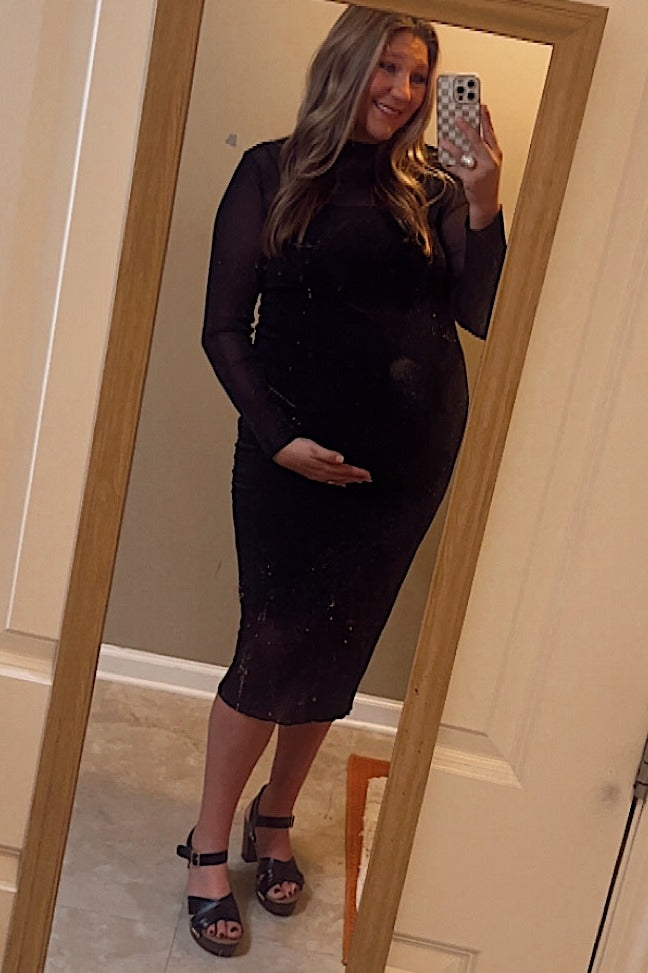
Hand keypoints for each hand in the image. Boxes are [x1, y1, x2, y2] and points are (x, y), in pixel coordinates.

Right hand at [273, 438, 371, 485]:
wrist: (279, 450)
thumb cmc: (296, 447)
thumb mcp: (313, 448)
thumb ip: (328, 454)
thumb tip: (341, 459)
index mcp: (324, 466)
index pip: (345, 470)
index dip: (358, 473)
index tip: (369, 474)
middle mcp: (322, 473)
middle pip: (343, 476)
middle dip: (357, 478)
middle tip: (370, 479)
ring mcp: (317, 475)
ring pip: (337, 480)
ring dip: (349, 480)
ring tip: (360, 482)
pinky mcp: (312, 473)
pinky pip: (328, 481)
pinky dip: (337, 483)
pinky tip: (341, 484)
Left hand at [438, 105, 502, 229]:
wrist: (487, 203)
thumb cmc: (486, 181)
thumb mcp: (488, 162)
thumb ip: (480, 148)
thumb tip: (465, 132)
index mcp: (495, 154)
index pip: (490, 132)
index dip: (485, 118)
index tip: (480, 104)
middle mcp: (490, 161)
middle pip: (478, 140)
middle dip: (467, 127)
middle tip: (457, 116)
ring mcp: (482, 171)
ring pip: (465, 154)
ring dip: (452, 145)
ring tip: (443, 138)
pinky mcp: (472, 180)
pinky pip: (457, 168)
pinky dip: (449, 163)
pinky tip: (443, 157)